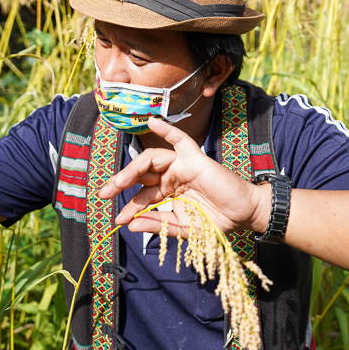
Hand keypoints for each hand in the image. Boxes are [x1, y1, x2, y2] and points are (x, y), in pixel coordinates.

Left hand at [97, 117, 268, 235]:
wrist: (244, 216)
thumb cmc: (216, 222)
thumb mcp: (183, 228)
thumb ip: (159, 225)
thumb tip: (132, 225)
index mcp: (168, 193)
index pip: (142, 196)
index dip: (130, 207)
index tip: (118, 220)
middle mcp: (171, 177)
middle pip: (141, 174)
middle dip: (121, 182)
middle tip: (104, 193)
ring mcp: (182, 165)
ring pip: (152, 158)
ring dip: (133, 168)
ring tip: (119, 181)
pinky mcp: (195, 158)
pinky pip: (180, 139)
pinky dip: (166, 128)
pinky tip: (152, 121)